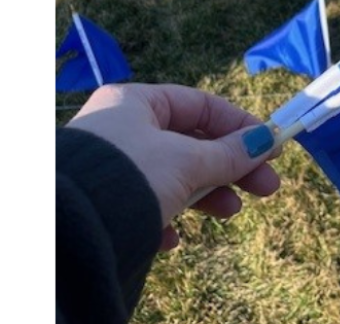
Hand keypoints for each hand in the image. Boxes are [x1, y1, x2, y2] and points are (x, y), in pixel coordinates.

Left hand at [67, 83, 280, 249]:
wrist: (69, 231)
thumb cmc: (131, 176)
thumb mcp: (188, 161)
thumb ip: (229, 153)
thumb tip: (266, 141)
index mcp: (135, 102)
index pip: (200, 105)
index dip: (239, 126)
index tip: (270, 146)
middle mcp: (120, 127)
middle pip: (191, 142)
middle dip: (230, 166)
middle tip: (266, 187)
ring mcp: (110, 165)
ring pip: (172, 174)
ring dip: (206, 193)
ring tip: (231, 212)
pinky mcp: (102, 201)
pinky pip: (145, 202)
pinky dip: (166, 217)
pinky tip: (173, 237)